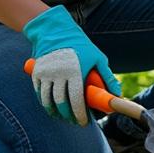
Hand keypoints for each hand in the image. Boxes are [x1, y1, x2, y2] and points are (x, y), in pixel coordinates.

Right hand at [23, 5, 120, 124]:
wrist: (55, 30)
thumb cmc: (81, 45)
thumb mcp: (98, 58)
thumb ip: (107, 77)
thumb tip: (117, 94)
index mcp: (75, 71)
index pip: (76, 100)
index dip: (80, 114)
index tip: (84, 122)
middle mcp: (58, 73)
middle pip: (61, 103)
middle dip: (68, 116)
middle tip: (75, 122)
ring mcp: (45, 73)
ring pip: (47, 100)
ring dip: (55, 112)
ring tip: (63, 117)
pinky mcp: (36, 72)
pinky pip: (39, 92)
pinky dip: (44, 103)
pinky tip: (51, 108)